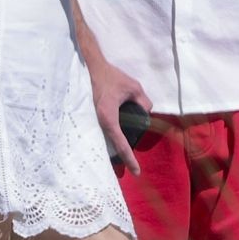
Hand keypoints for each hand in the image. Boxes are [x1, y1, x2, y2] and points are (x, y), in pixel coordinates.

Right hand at [88, 56, 152, 175]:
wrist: (92, 68)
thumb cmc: (112, 77)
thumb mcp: (134, 87)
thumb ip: (144, 102)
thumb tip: (147, 113)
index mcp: (108, 116)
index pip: (120, 142)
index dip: (129, 157)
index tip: (136, 171)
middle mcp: (99, 122)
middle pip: (111, 147)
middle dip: (121, 159)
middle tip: (131, 171)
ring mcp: (94, 121)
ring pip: (106, 142)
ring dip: (115, 152)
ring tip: (124, 163)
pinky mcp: (93, 117)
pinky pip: (104, 133)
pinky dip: (111, 141)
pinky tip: (117, 144)